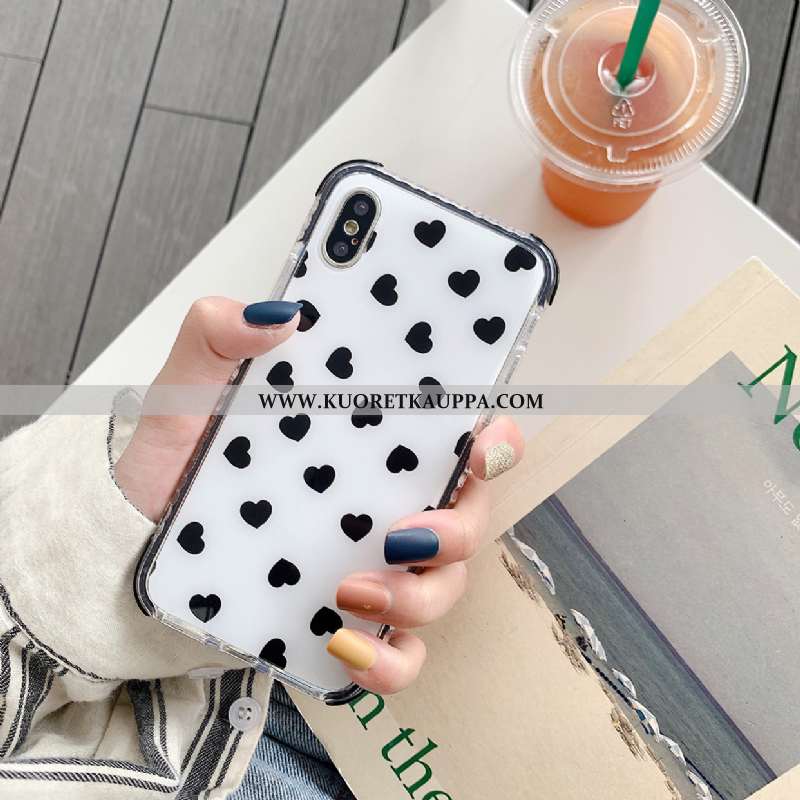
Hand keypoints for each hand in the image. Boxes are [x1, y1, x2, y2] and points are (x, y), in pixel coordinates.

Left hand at [116, 297, 523, 693]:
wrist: (132, 546)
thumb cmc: (172, 464)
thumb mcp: (188, 394)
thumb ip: (217, 337)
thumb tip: (279, 314)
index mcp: (369, 446)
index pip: (459, 437)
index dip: (493, 441)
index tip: (478, 446)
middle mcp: (384, 506)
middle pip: (468, 519)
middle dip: (457, 532)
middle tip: (401, 535)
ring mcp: (372, 567)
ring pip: (444, 590)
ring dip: (418, 599)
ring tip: (349, 595)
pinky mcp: (347, 623)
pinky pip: (399, 658)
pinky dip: (388, 663)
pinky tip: (342, 648)